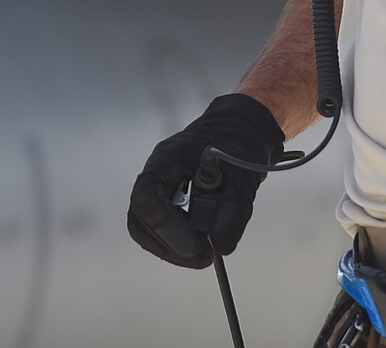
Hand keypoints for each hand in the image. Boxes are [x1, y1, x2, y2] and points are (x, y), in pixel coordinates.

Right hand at [127, 94, 285, 268]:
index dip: (167, 228)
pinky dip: (180, 242)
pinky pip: (164, 227)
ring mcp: (160, 188)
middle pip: (142, 220)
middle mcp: (155, 175)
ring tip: (206, 257)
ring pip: (148, 229)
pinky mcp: (169, 200)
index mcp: (165, 160)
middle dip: (170, 246)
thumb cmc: (240, 145)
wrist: (241, 127)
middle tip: (203, 259)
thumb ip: (232, 213)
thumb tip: (221, 247)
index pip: (147, 199)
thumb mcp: (243, 178)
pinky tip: (202, 247)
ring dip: (174, 249)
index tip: (196, 247)